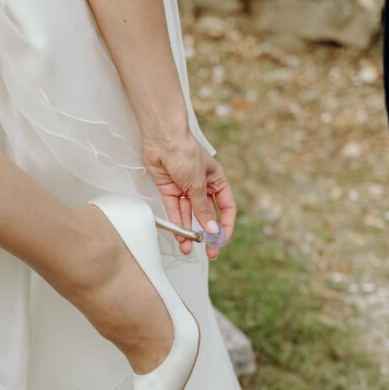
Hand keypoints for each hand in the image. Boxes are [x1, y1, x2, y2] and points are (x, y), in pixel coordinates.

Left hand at [141, 131, 235, 259]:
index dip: (225, 225)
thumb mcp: (198, 185)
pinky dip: (177, 223)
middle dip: (207, 233)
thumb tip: (212, 228)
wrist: (162, 138)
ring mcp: (185, 188)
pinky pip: (175, 210)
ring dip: (189, 232)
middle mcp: (202, 186)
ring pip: (189, 215)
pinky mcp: (170, 189)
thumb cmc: (185, 152)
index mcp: (217, 181)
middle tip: (208, 251)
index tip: (221, 240)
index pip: (226, 207)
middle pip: (207, 214)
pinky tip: (180, 235)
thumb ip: (203, 209)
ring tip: (188, 248)